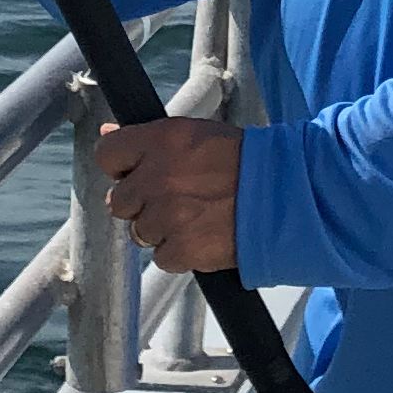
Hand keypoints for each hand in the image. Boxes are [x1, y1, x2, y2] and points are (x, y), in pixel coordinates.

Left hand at [96, 115, 242, 276]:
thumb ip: (149, 139)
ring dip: (162, 230)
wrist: (286, 194)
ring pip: (140, 233)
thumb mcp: (195, 134)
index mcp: (161, 141)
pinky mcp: (182, 248)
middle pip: (118, 202)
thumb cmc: (246, 161)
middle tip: (172, 200)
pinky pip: (162, 258)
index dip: (120, 168)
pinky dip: (180, 253)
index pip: (107, 155)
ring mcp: (168, 215)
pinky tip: (203, 235)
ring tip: (195, 217)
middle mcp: (158, 177)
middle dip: (141, 205)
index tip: (132, 174)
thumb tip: (107, 134)